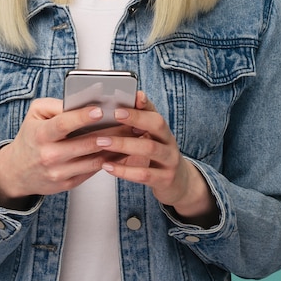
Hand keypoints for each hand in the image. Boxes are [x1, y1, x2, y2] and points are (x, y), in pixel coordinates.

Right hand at [0, 97, 121, 208]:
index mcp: (41, 134)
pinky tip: (120, 150)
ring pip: (94, 159)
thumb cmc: (31, 136)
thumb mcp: (35, 114)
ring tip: (130, 135)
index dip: (82, 117)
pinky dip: (109, 160)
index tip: (100, 110)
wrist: (17, 171)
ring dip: (115, 147)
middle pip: (85, 144)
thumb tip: (82, 100)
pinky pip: (93, 170)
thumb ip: (56, 105)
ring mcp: (59, 172)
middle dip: (110, 132)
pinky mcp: (68, 183)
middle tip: (128, 122)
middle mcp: (50, 155)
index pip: (64, 124)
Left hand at [98, 92, 219, 227]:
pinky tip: (107, 166)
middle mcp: (169, 141)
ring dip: (123, 144)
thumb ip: (136, 126)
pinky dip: (124, 170)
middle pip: (157, 124)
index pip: (155, 110)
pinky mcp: (164, 179)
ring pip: (149, 148)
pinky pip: (144, 174)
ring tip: (102, 141)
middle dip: (136, 117)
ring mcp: (169, 160)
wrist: (179, 184)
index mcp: (163, 129)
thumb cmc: (157, 157)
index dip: (144, 103)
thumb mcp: (150, 140)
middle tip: (114, 114)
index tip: (132, 96)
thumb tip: (116, 107)